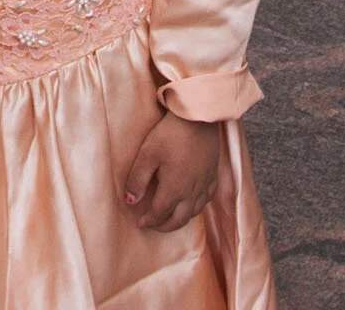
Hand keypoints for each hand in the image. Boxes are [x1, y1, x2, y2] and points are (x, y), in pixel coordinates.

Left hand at [121, 114, 221, 232]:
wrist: (199, 117)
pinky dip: (196, 208)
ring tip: (169, 218)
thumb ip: (138, 180)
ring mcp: (205, 184)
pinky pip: (206, 200)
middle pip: (179, 219)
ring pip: (194, 212)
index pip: (160, 213)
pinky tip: (191, 204)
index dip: (149, 221)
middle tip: (153, 226)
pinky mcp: (213, 175)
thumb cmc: (170, 134)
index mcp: (174, 188)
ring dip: (180, 220)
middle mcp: (192, 191)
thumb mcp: (147, 154)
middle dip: (164, 227)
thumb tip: (130, 201)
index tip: (139, 222)